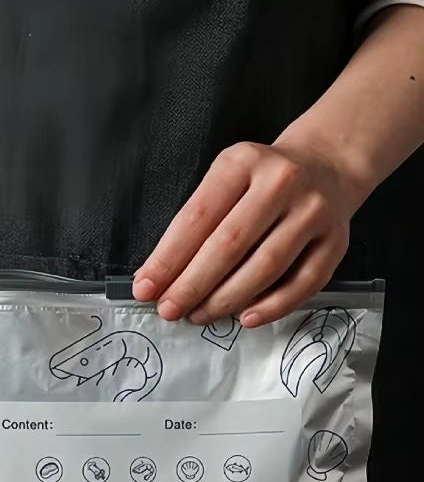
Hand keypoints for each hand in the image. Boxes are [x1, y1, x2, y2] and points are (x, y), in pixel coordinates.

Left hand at [133, 139, 366, 327]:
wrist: (327, 164)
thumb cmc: (259, 181)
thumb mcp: (223, 182)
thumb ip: (192, 225)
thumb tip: (156, 278)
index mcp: (242, 163)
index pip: (197, 217)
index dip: (167, 259)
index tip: (145, 288)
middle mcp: (281, 182)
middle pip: (230, 245)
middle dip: (192, 284)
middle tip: (169, 310)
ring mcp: (313, 211)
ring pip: (265, 266)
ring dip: (226, 299)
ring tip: (199, 315)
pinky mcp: (336, 240)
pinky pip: (304, 283)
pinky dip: (273, 306)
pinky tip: (246, 319)